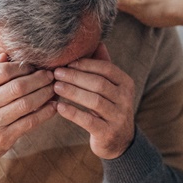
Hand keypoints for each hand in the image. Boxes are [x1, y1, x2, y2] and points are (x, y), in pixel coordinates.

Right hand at [0, 54, 56, 163]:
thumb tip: (6, 55)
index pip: (3, 71)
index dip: (23, 67)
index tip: (34, 66)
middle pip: (18, 87)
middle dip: (39, 79)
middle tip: (50, 75)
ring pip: (27, 104)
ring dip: (45, 94)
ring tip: (54, 88)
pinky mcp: (4, 138)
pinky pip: (30, 122)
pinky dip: (45, 113)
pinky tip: (53, 106)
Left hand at [53, 43, 136, 158]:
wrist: (120, 141)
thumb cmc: (109, 108)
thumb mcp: (111, 87)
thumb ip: (103, 66)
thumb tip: (96, 41)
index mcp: (126, 84)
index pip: (107, 69)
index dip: (86, 64)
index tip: (67, 62)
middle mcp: (126, 99)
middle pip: (99, 83)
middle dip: (76, 77)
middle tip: (56, 72)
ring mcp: (118, 117)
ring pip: (94, 101)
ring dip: (73, 92)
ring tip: (56, 87)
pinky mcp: (108, 133)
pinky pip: (88, 121)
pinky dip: (72, 113)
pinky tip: (59, 107)